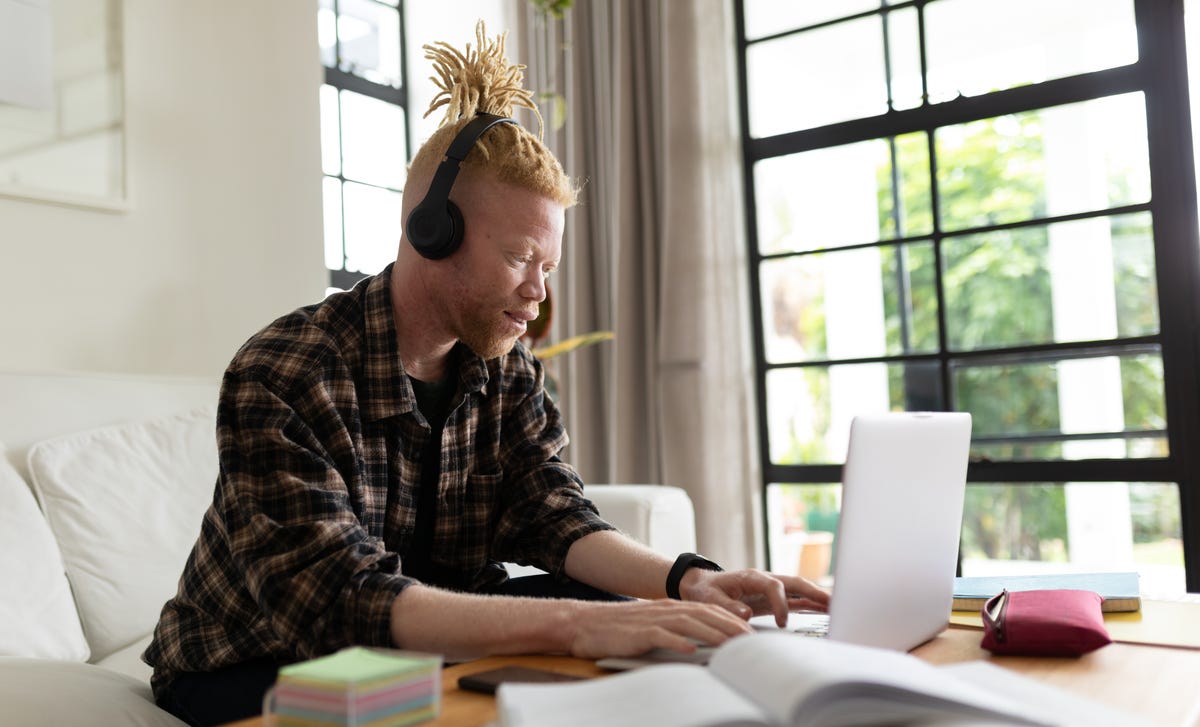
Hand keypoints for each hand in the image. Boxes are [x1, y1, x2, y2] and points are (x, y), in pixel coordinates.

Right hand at [566, 599, 753, 658]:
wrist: (584, 624)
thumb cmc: (620, 629)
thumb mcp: (652, 625)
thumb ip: (675, 630)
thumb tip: (702, 645)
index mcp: (670, 606)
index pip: (708, 609)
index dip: (730, 619)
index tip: (750, 632)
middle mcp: (665, 609)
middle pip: (704, 614)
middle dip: (730, 626)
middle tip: (751, 640)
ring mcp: (652, 620)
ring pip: (688, 623)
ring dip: (712, 634)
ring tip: (731, 646)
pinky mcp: (638, 633)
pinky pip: (661, 636)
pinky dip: (677, 642)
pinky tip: (691, 651)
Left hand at [679, 568, 829, 627]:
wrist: (701, 586)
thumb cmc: (705, 591)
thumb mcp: (709, 598)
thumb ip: (727, 606)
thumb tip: (746, 613)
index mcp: (750, 577)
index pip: (774, 586)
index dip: (781, 603)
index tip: (782, 622)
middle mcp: (764, 579)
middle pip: (794, 582)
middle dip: (813, 592)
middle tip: (833, 603)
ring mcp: (770, 588)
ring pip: (798, 590)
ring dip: (817, 597)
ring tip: (838, 607)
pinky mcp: (772, 598)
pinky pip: (795, 599)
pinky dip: (810, 604)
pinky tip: (825, 610)